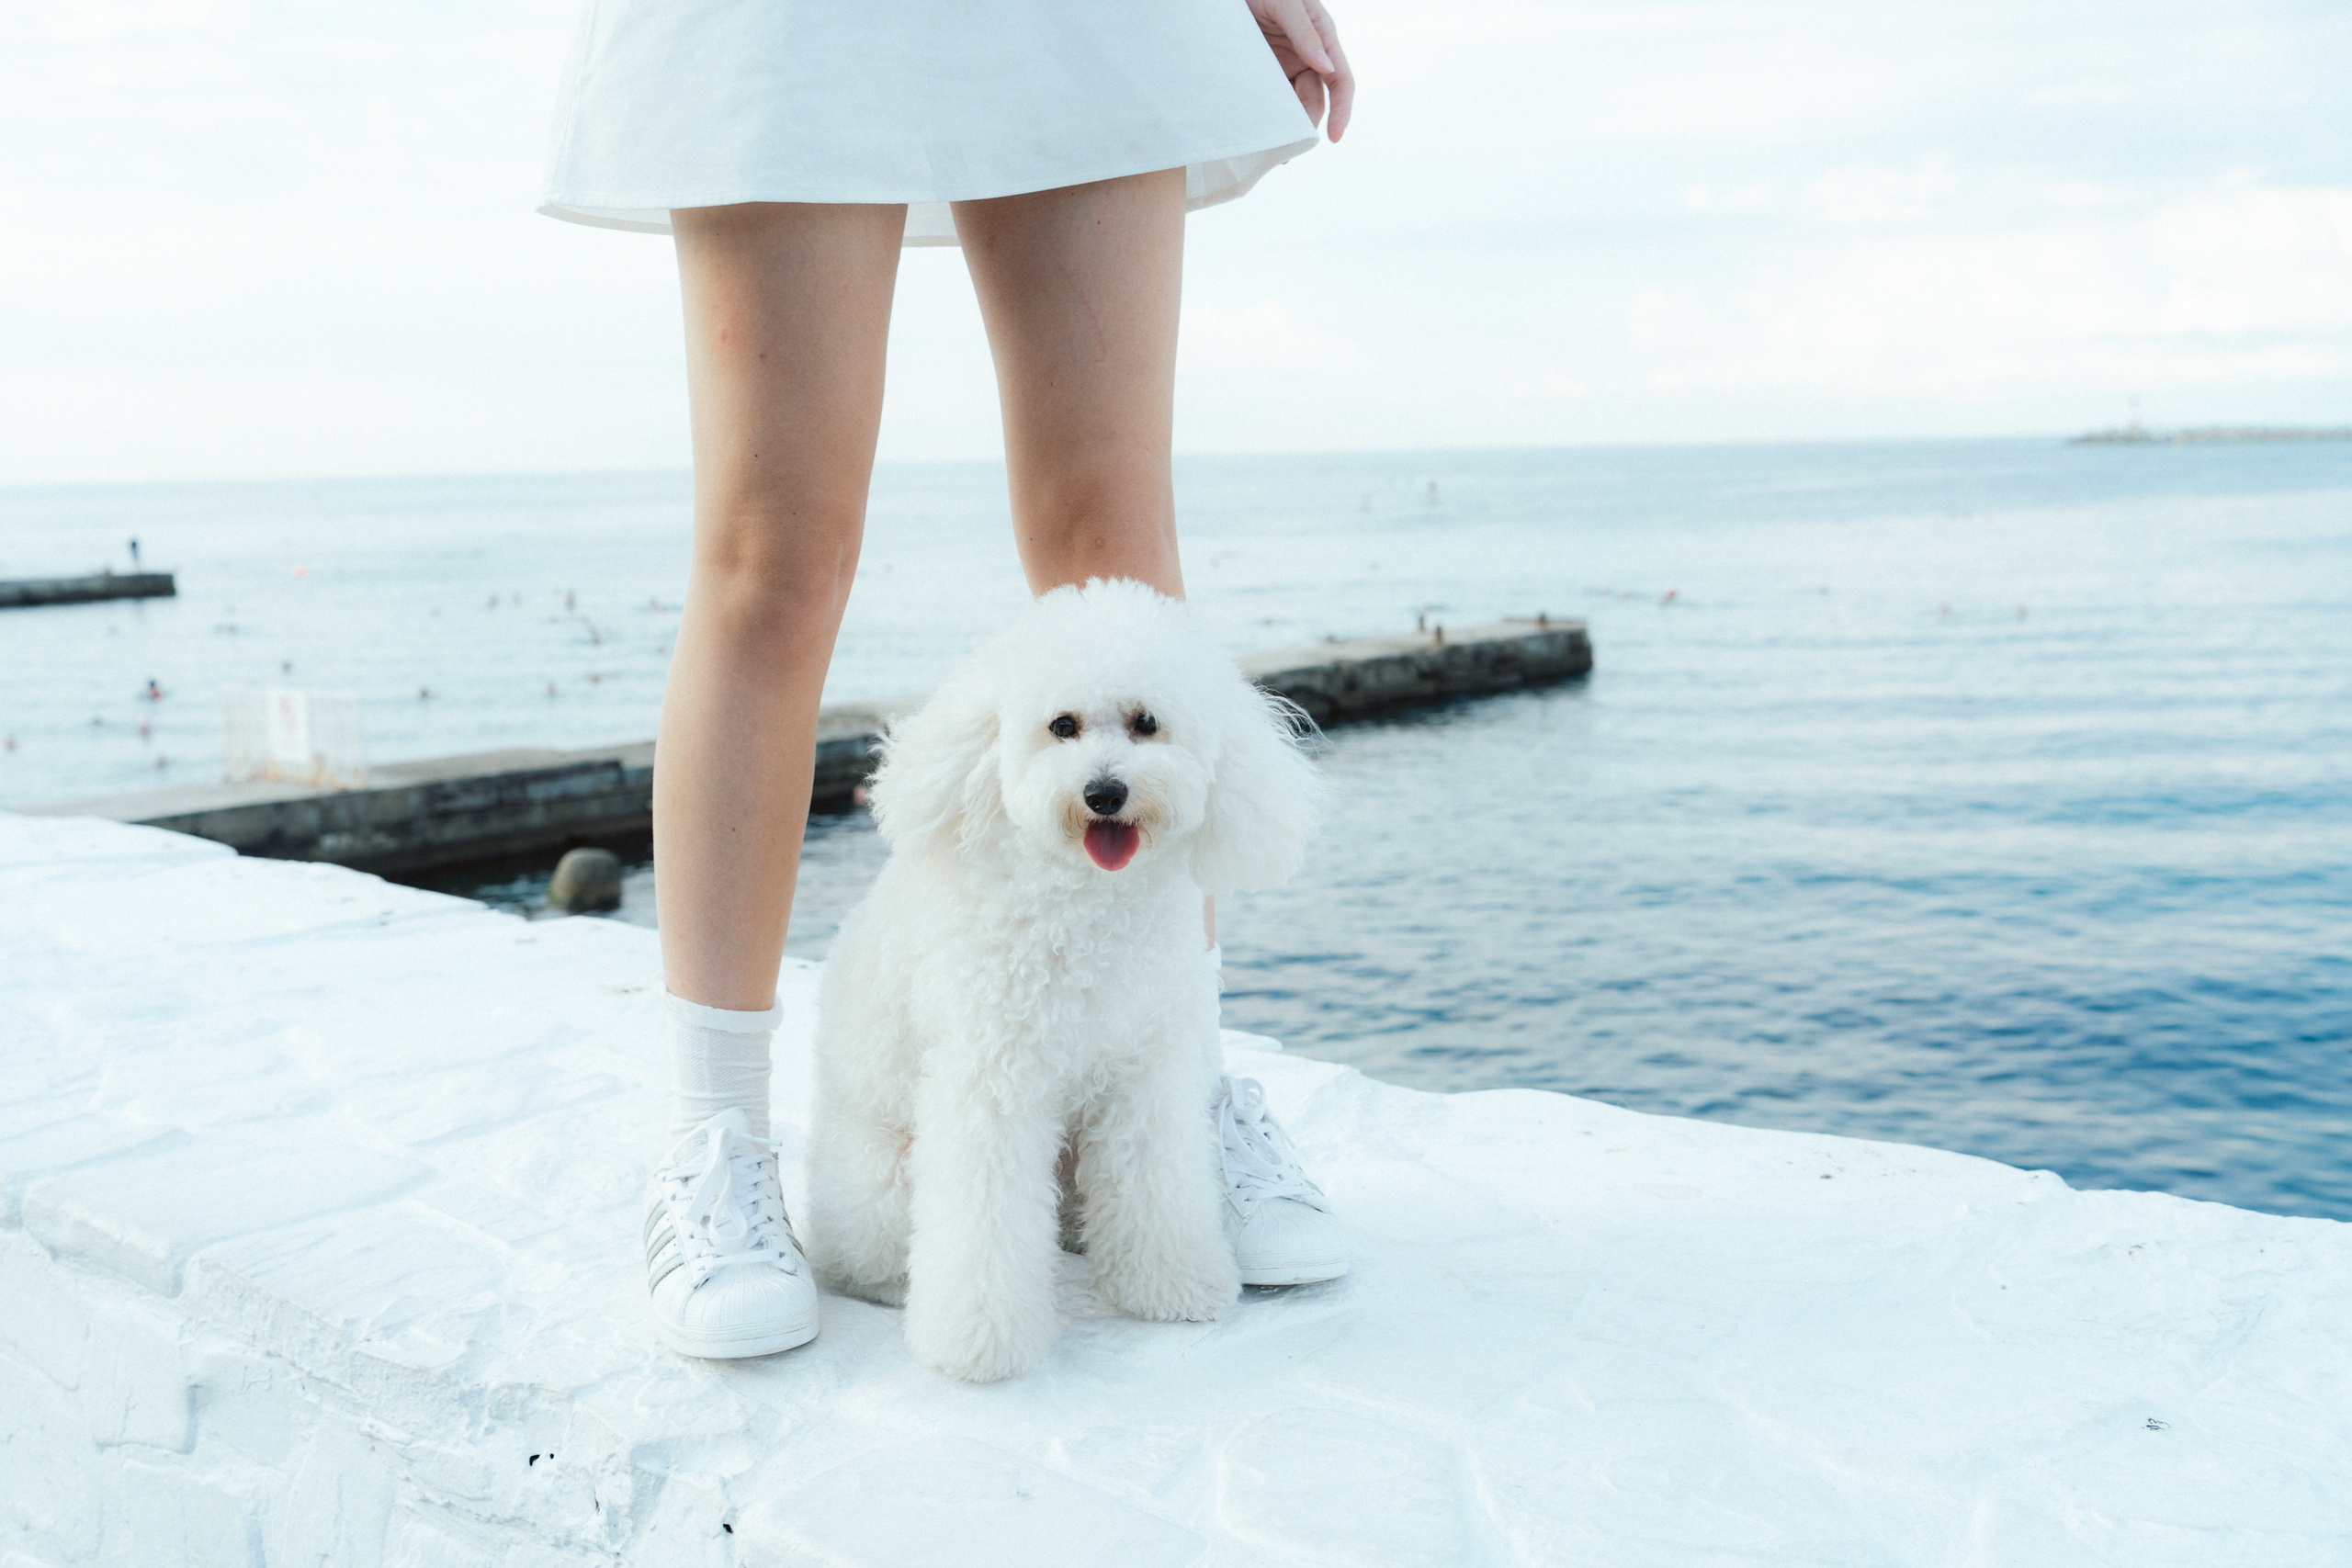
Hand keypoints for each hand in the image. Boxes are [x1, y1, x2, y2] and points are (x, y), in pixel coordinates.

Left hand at [1248, 0, 1353, 141]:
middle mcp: (1308, 54)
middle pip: (1316, 99)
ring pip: (1293, 103)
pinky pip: (1270, 97)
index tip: (1334, 136)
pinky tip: (1260, 130)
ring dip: (1287, 124)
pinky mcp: (1264, 70)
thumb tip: (1325, 68)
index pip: (1340, 80)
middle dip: (1307, 124)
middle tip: (1290, 149)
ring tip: (1273, 147)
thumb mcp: (1285, 3)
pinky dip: (1268, 114)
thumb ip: (1305, 33)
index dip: (1342, 110)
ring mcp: (1285, 63)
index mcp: (1322, 37)